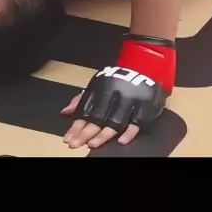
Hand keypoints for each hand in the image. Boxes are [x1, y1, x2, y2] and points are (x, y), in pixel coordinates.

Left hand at [61, 34, 175, 149]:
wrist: (146, 66)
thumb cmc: (117, 80)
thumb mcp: (98, 84)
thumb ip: (81, 99)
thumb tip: (65, 112)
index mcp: (101, 87)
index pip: (86, 109)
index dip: (76, 126)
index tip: (67, 139)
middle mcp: (115, 92)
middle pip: (99, 116)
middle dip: (86, 132)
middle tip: (75, 144)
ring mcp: (131, 99)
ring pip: (116, 121)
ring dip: (104, 134)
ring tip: (92, 145)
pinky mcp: (146, 106)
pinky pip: (138, 122)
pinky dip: (130, 132)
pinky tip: (120, 142)